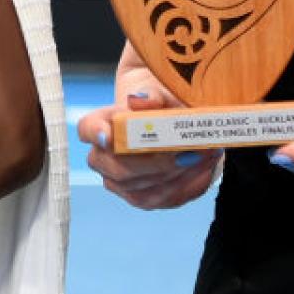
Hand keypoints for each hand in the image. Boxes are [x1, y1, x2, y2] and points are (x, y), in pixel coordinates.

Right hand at [77, 77, 220, 210]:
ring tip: (206, 156)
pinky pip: (164, 200)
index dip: (95, 133)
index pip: (87, 129)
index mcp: (100, 125)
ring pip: (142, 191)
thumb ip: (152, 97)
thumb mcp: (161, 93)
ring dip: (177, 176)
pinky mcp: (143, 198)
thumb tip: (140, 102)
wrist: (173, 120)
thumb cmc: (163, 104)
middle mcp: (103, 158)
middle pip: (118, 169)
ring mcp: (120, 183)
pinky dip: (188, 186)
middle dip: (155, 163)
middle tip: (187, 151)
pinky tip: (205, 169)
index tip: (108, 135)